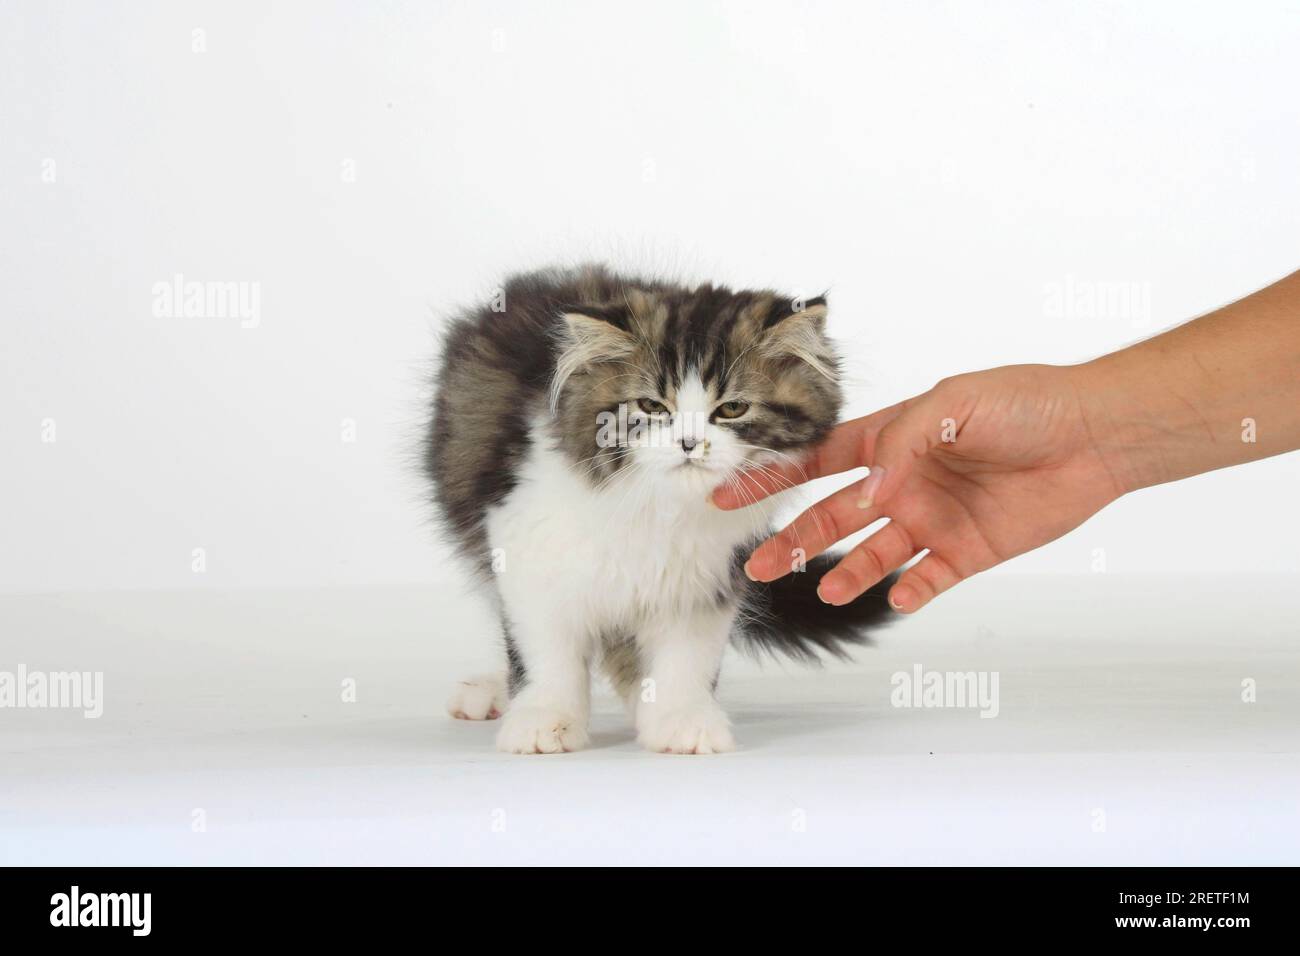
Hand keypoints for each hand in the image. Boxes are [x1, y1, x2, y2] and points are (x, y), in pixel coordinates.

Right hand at [713, 364, 1126, 611]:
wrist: (1093, 435)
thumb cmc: (1025, 404)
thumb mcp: (953, 403)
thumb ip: (903, 445)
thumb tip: (869, 494)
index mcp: (891, 440)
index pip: (817, 462)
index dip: (773, 476)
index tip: (730, 493)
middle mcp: (904, 483)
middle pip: (833, 518)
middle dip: (794, 540)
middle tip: (757, 565)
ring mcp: (933, 519)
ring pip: (873, 554)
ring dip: (845, 572)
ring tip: (824, 588)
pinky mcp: (967, 551)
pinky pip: (928, 580)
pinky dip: (909, 592)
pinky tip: (894, 599)